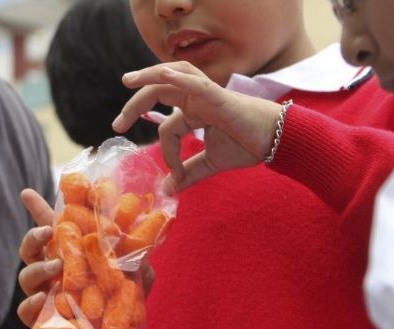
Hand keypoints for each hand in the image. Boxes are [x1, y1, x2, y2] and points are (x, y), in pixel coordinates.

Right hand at [16, 189, 156, 326]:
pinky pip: (25, 311)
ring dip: (38, 268)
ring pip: (25, 277)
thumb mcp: (134, 279)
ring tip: (56, 266)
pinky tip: (43, 299)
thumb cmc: (120, 301)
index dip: (37, 208)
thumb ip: (137, 266)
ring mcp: (43, 295)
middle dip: (34, 237)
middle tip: (48, 231)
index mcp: (68, 254)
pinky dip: (31, 304)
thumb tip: (144, 261)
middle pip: (30, 249)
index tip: (27, 192)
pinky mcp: (40, 320)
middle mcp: (51, 272)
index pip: (50, 227)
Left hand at [113, 62, 282, 191]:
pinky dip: (179, 76)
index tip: (174, 174)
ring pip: (171, 75)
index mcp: (194, 111)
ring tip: (127, 82)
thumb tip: (168, 189)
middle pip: (158, 92)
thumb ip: (188, 173)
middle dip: (134, 105)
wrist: (276, 140)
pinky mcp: (219, 96)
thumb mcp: (211, 163)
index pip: (167, 128)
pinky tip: (163, 75)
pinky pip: (196, 83)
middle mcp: (196, 98)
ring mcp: (206, 94)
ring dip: (147, 76)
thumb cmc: (248, 145)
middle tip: (117, 124)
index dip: (166, 153)